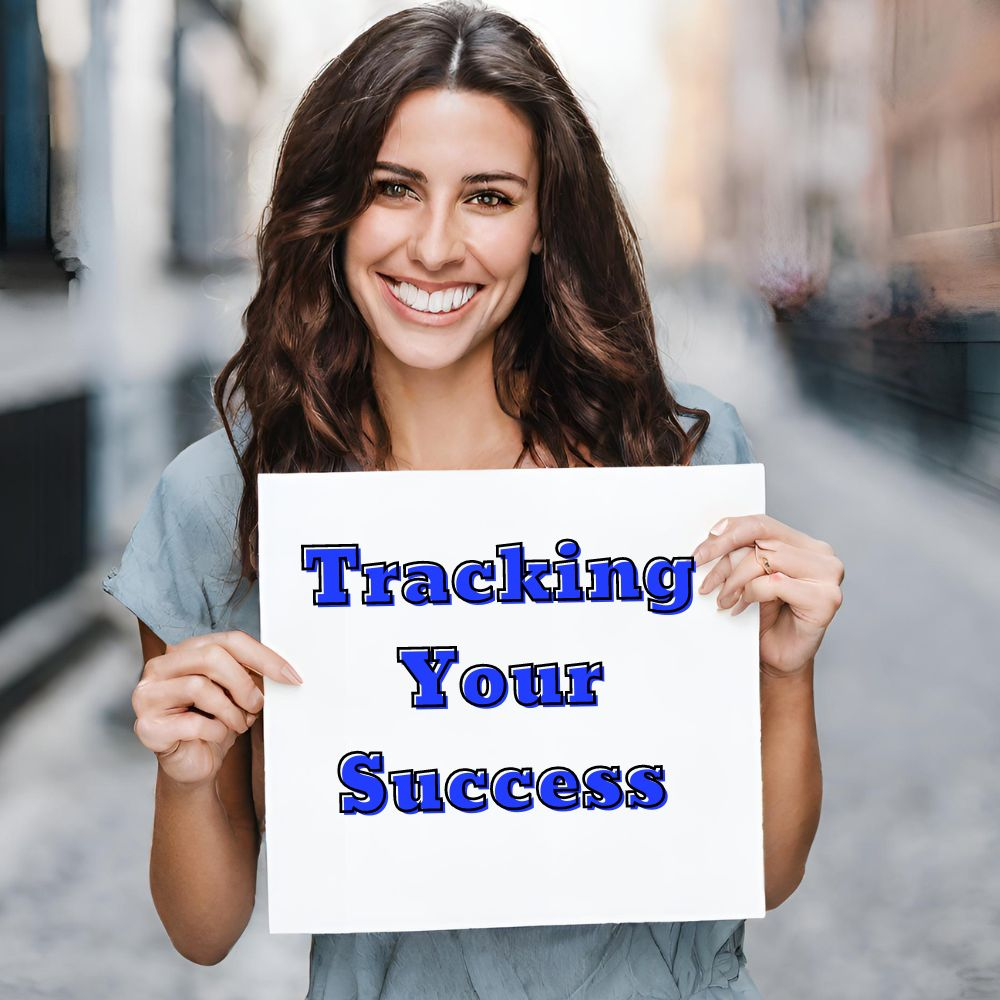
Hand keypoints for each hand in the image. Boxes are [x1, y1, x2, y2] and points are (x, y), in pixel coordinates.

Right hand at [131, 631, 302, 785]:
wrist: (195, 764)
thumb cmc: (215, 723)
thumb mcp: (237, 693)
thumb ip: (251, 673)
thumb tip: (282, 669)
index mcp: (185, 651)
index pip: (229, 640)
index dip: (263, 657)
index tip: (290, 675)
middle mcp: (160, 667)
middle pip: (212, 656)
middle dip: (243, 684)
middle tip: (255, 705)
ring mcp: (147, 695)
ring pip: (199, 686)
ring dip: (230, 711)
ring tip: (237, 723)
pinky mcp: (146, 726)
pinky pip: (191, 722)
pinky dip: (215, 731)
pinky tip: (216, 735)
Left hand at [692, 515, 843, 676]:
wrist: (780, 659)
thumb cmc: (765, 618)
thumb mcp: (750, 578)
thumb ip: (743, 554)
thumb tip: (714, 536)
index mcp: (803, 544)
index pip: (762, 524)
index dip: (729, 531)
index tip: (701, 549)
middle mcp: (821, 554)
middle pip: (761, 539)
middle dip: (724, 557)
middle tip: (702, 575)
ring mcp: (828, 575)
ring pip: (766, 559)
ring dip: (735, 580)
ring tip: (723, 599)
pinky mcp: (825, 598)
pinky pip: (774, 583)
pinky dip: (752, 593)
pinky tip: (742, 607)